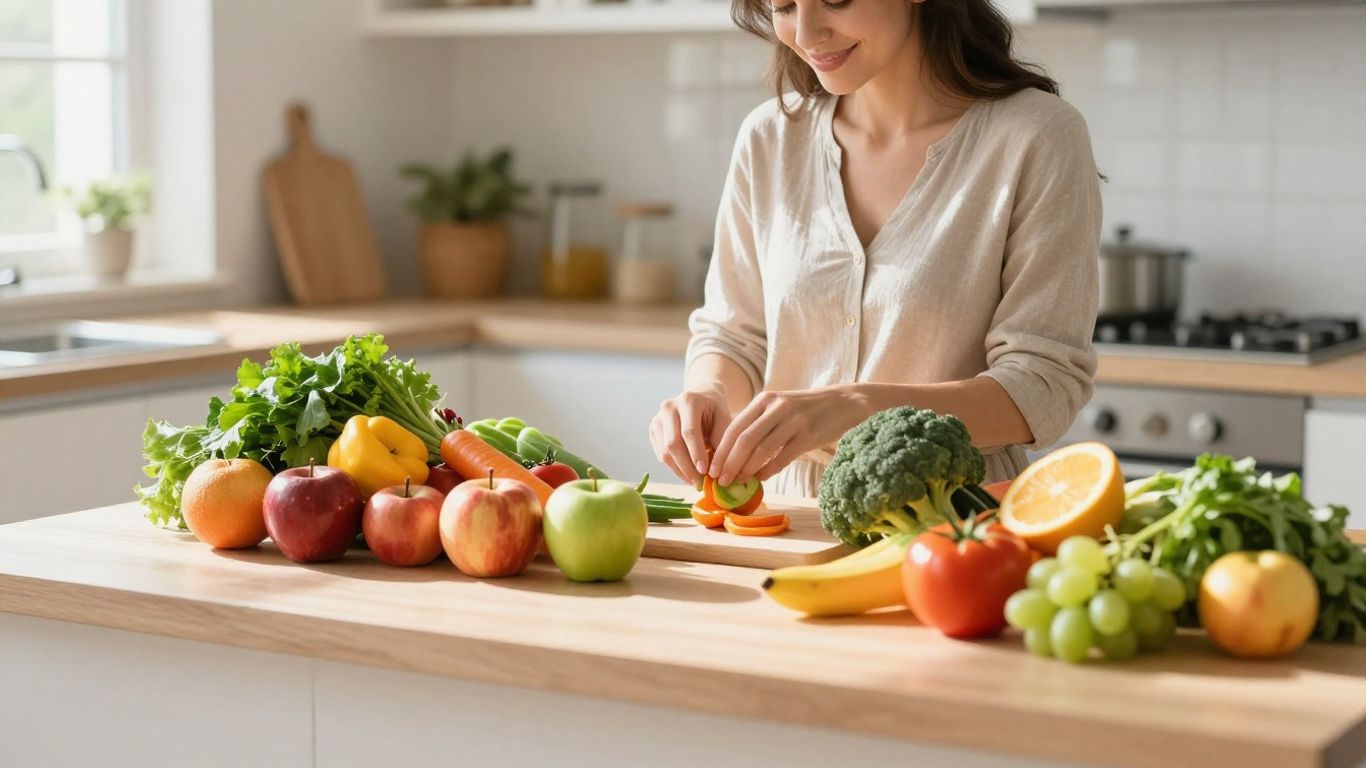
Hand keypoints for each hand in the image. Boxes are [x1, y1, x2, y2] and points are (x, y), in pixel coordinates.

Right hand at [649, 387, 731, 484]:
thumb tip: (717, 469)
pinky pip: (660, 454)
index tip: (705, 472)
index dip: (696, 453)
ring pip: (664, 452)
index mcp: (688, 400)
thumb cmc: (715, 409)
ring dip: (680, 471)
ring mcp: (658, 418)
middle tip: (700, 483)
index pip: (689, 431)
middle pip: (673, 443)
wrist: (700, 396)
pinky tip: (687, 475)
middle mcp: (669, 407)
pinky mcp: (653, 429)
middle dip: (686, 467)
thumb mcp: (724, 419)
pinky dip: (674, 467)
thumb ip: (722, 440)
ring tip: (695, 482)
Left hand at [709, 387, 869, 486]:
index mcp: (765, 400)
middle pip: (744, 440)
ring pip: (762, 449)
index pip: (735, 428)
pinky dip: (769, 470)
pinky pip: (783, 457)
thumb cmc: (806, 410)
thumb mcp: (779, 408)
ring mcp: (793, 420)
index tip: (712, 469)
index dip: (721, 450)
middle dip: (729, 463)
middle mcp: (777, 407)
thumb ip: (758, 424)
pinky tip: (762, 479)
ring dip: (747, 469)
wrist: (844, 402)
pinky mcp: (808, 434)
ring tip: (738, 482)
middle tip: (721, 481)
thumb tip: (733, 454)